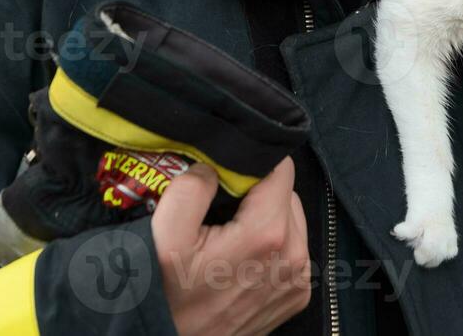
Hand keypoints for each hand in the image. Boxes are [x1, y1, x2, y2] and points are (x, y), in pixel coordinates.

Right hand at [152, 155, 311, 334]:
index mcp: (267, 233)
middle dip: (259, 194)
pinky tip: (242, 260)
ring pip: (291, 221)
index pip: (281, 169)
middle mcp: (294, 256)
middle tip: (222, 212)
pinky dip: (273, 246)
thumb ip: (193, 185)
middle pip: (287, 195)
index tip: (228, 178)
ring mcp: (297, 279)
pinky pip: (293, 250)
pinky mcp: (295, 296)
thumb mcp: (164, 232)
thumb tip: (216, 166)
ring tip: (229, 237)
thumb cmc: (166, 292)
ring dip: (267, 219)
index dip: (253, 166)